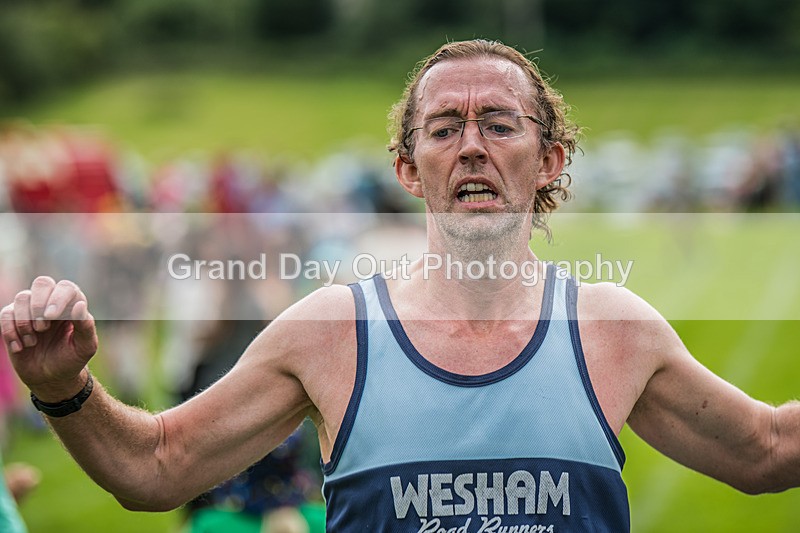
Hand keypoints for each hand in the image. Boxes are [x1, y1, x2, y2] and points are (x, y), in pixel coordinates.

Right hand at [0, 276, 97, 400]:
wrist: (51, 378)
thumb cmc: (71, 359)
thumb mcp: (85, 347)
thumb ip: (85, 326)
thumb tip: (80, 305)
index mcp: (72, 306)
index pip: (66, 287)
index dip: (58, 298)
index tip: (52, 316)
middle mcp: (52, 303)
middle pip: (42, 283)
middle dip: (39, 304)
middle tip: (43, 327)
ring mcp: (31, 310)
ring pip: (22, 297)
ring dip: (25, 321)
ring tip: (33, 342)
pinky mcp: (13, 321)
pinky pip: (6, 314)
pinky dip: (10, 332)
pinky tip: (20, 348)